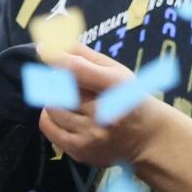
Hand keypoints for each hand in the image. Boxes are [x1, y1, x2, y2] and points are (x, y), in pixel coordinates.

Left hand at [37, 48, 168, 168]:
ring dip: (54, 100)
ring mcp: (91, 134)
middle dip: (57, 82)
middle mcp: (103, 112)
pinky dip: (49, 117)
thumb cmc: (129, 98)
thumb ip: (85, 56)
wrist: (147, 138)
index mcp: (116, 87)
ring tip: (69, 101)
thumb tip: (54, 41)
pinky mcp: (80, 150)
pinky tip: (63, 114)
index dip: (57, 58)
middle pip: (60, 88)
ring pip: (51, 107)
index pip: (78, 69)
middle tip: (66, 82)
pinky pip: (48, 127)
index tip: (44, 50)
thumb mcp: (116, 71)